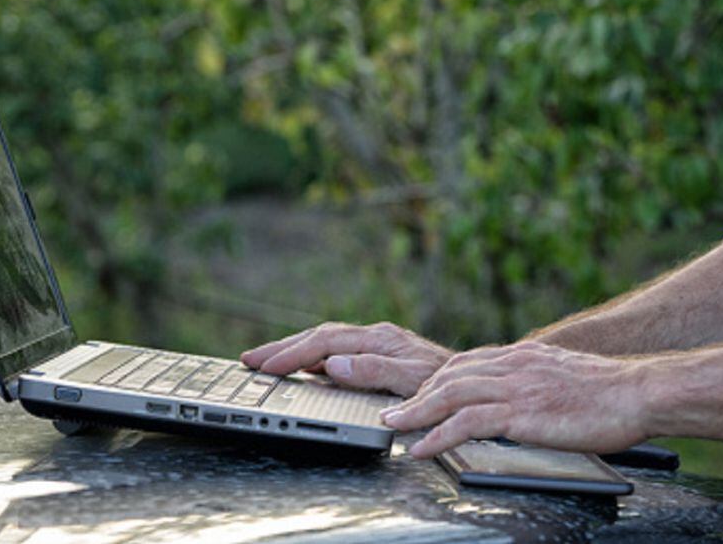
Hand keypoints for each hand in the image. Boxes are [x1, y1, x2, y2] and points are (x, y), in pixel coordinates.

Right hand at [240, 322, 452, 396]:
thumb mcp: (412, 380)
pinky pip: (335, 352)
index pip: (324, 344)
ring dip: (293, 350)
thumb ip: (374, 370)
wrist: (475, 384)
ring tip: (264, 361)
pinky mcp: (378, 355)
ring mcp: (376, 345)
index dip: (291, 355)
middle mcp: (375, 337)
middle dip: (281, 348)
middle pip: (318, 337)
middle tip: (248, 359)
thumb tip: (333, 364)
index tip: (265, 367)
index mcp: (378, 340)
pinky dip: (311, 358)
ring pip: (325, 342)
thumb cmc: (448, 385)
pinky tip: (302, 369)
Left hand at [381, 341, 648, 456]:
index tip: (418, 393)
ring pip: (449, 394)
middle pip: (449, 374)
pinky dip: (438, 435)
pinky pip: (467, 423)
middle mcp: (512, 364)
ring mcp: (515, 386)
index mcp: (522, 355)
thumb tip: (523, 396)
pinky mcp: (521, 411)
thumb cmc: (610, 392)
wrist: (639, 392)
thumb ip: (535, 379)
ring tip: (394, 426)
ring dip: (416, 412)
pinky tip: (423, 448)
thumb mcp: (563, 375)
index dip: (437, 379)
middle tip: (392, 408)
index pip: (466, 362)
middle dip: (415, 392)